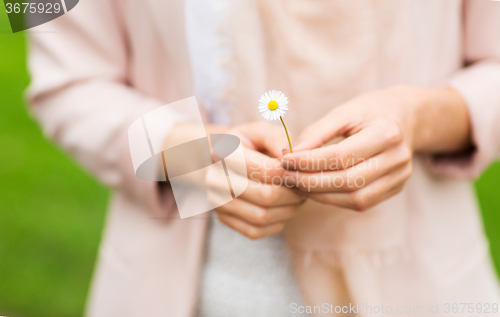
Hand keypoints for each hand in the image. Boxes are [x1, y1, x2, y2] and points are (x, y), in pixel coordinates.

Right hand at [207, 122, 305, 238]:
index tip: (302, 169)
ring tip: (296, 196)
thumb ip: (278, 138)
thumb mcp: (260, 131)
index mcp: (224, 152)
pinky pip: (256, 231)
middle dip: (292, 194)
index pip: (264, 170)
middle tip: (304, 186)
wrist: (221, 161)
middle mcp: (215, 179)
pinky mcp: (223, 219)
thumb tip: (293, 156)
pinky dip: (276, 222)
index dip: (290, 173)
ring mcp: (217, 202)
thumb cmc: (247, 144)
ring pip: (261, 217)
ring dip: (287, 210)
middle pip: (265, 196)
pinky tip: (282, 207)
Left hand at [281, 86, 470, 210]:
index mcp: (387, 133)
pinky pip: (362, 203)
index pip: (341, 156)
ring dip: (321, 195)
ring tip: (297, 184)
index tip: (285, 159)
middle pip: (348, 181)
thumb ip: (317, 132)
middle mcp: (398, 159)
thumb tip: (290, 154)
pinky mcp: (395, 189)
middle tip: (286, 175)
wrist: (406, 117)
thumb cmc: (370, 111)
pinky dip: (335, 199)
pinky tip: (315, 190)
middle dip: (311, 181)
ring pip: (355, 198)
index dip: (309, 161)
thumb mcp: (344, 112)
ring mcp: (400, 177)